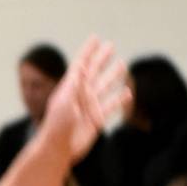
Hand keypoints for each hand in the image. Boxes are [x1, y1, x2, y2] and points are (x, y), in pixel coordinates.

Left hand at [36, 36, 129, 174]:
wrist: (59, 148)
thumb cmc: (58, 125)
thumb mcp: (65, 101)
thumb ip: (75, 84)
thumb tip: (83, 65)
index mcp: (71, 87)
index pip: (81, 64)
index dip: (88, 50)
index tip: (96, 37)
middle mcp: (81, 94)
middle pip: (95, 71)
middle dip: (102, 58)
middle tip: (111, 45)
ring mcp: (90, 106)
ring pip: (105, 86)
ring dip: (113, 75)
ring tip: (122, 64)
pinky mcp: (97, 119)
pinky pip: (111, 106)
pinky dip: (120, 99)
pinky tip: (128, 91)